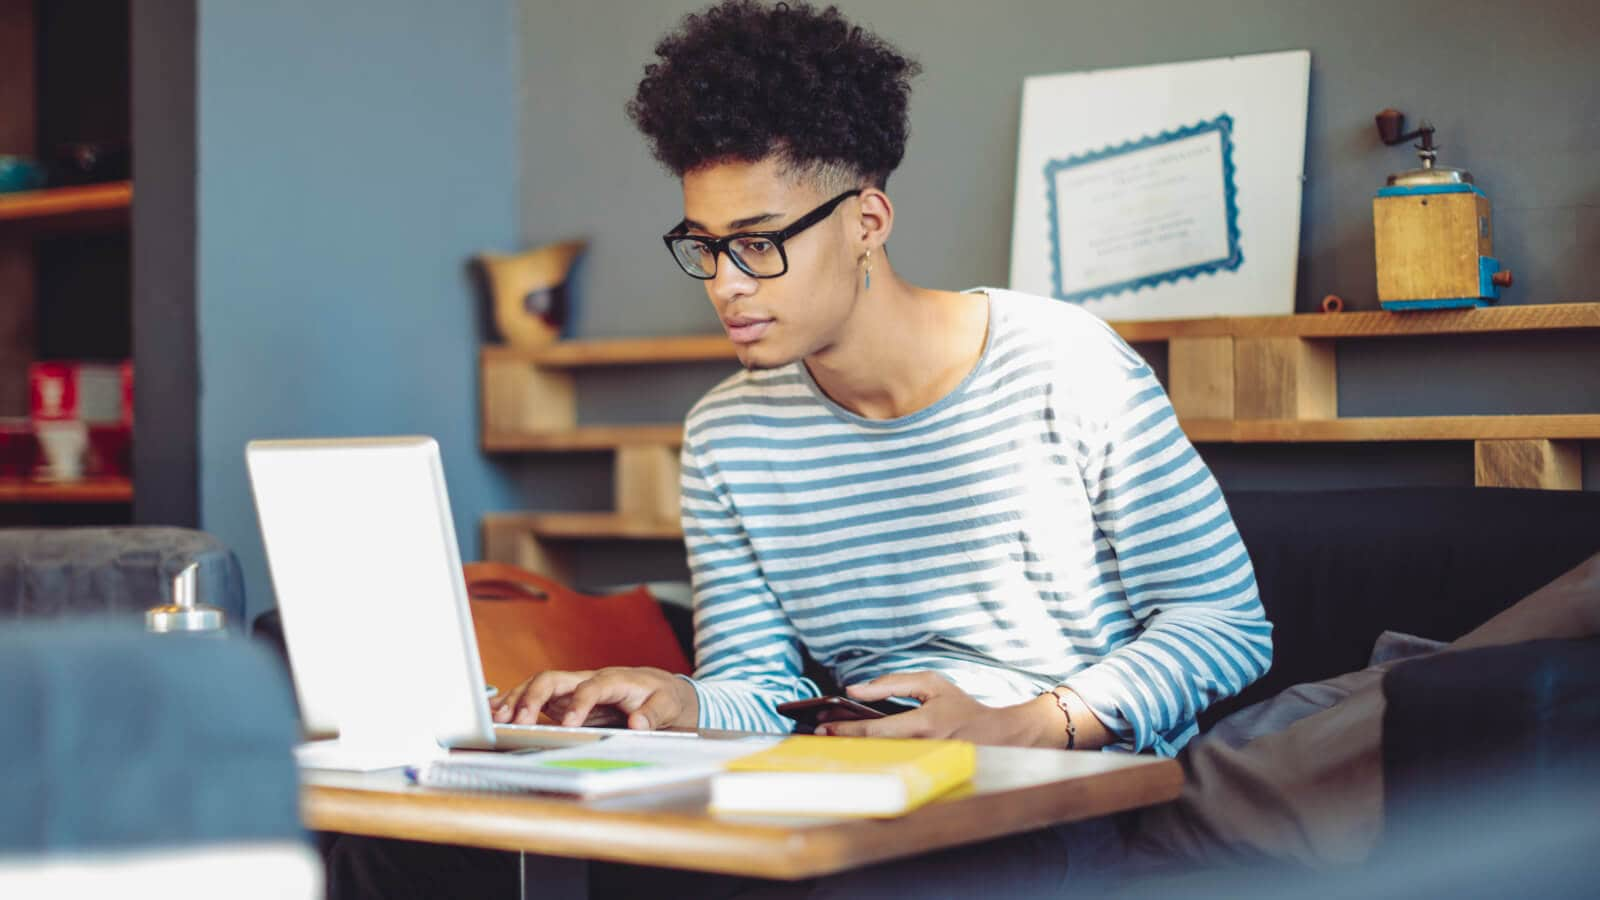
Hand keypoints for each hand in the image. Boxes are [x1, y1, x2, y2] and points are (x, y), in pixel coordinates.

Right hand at [490, 666, 699, 731]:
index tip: (569, 725)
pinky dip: (515, 703)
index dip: (579, 704)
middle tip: (520, 721)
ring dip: (517, 699)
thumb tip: (637, 723)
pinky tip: (497, 714)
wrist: (659, 689)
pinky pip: (536, 698)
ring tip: (499, 718)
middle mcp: (587, 680)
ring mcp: (573, 689)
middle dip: (534, 697)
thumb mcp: (667, 705)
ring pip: (539, 686)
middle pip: (554, 679)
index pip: (591, 687)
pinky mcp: (564, 700)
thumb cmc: (661, 696)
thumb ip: (653, 714)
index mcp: (614, 679)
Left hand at [815, 672, 1047, 745]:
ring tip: (828, 737)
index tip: (822, 726)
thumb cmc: (961, 708)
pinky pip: (887, 763)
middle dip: (840, 741)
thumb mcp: (931, 684)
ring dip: (850, 748)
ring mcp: (920, 763)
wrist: (995, 737)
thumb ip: (892, 684)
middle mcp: (920, 748)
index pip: (876, 731)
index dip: (846, 730)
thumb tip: (855, 691)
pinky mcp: (920, 771)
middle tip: (816, 732)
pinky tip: (851, 747)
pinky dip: (867, 754)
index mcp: (923, 724)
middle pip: (869, 750)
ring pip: (876, 758)